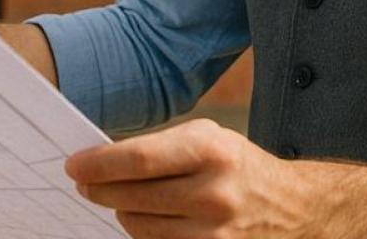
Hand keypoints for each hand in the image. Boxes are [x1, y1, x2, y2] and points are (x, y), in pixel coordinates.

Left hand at [66, 117, 324, 238]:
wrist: (293, 209)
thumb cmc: (239, 167)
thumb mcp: (209, 139)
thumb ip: (160, 147)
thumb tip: (101, 161)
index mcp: (211, 152)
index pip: (139, 160)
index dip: (98, 164)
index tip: (73, 165)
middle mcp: (213, 195)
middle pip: (131, 197)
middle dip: (99, 189)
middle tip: (86, 182)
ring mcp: (213, 234)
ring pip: (137, 227)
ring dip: (124, 211)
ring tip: (130, 198)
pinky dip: (146, 232)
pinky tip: (154, 218)